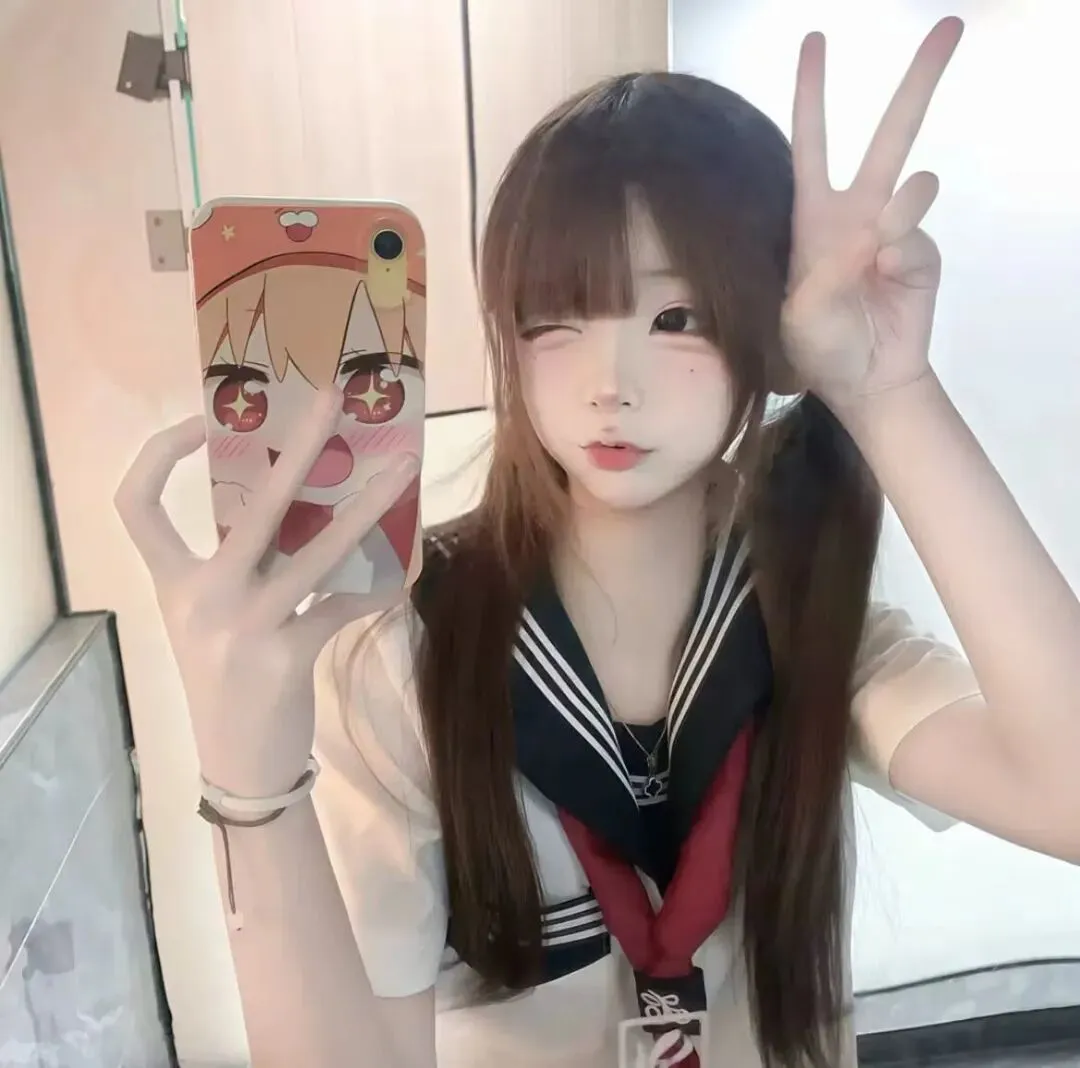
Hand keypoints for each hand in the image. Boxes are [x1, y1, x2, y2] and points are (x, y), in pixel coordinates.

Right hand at [115, 388, 419, 795]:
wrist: (239, 763)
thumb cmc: (225, 677)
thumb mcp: (211, 616)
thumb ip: (239, 561)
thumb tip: (303, 494)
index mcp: (173, 582)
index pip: (136, 505)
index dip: (161, 454)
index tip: (203, 420)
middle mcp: (201, 597)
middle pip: (251, 506)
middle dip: (297, 447)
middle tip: (332, 397)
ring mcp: (245, 629)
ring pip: (317, 551)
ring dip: (367, 507)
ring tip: (403, 469)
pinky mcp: (288, 657)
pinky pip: (346, 603)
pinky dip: (381, 583)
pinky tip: (408, 566)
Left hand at [780, 18, 963, 409]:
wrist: (863, 381)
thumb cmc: (817, 348)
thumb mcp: (799, 316)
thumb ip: (827, 272)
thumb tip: (875, 230)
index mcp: (814, 219)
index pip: (811, 144)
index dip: (812, 94)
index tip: (815, 42)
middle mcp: (857, 213)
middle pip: (890, 134)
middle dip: (919, 81)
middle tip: (950, 25)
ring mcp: (894, 230)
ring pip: (914, 182)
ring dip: (899, 213)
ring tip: (876, 259)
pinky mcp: (923, 252)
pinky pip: (919, 234)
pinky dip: (904, 256)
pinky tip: (890, 283)